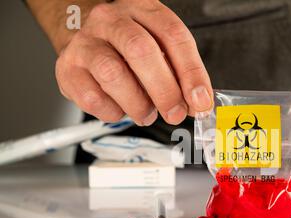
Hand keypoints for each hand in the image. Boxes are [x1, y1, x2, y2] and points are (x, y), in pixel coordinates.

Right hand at [55, 0, 211, 124]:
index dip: (191, 72)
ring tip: (146, 113)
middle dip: (165, 91)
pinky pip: (92, 97)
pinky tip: (119, 108)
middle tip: (175, 113)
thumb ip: (180, 74)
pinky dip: (112, 111)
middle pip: (141, 51)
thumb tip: (198, 103)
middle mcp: (111, 20)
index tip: (200, 100)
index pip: (173, 36)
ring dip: (138, 104)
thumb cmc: (127, 47)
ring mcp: (85, 42)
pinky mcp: (67, 68)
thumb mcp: (159, 50)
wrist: (84, 40)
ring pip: (113, 74)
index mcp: (142, 9)